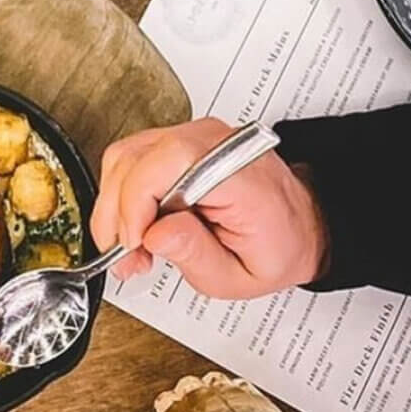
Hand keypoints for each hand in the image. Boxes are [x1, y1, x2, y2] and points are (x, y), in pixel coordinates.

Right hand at [90, 118, 328, 299]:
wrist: (296, 222)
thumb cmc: (275, 245)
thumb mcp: (241, 275)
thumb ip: (196, 255)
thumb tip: (153, 235)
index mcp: (238, 172)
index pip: (172, 160)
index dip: (138, 200)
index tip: (133, 242)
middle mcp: (212, 142)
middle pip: (137, 156)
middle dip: (117, 211)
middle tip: (125, 256)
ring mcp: (192, 136)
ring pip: (125, 155)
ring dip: (114, 205)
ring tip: (130, 247)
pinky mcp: (175, 141)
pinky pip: (132, 158)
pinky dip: (122, 195)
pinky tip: (135, 227)